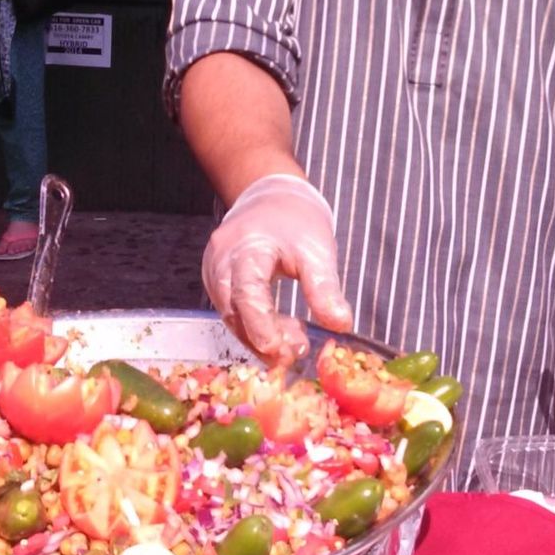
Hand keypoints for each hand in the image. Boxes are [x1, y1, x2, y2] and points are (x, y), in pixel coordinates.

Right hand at [201, 175, 353, 367]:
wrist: (272, 198)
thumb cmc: (296, 222)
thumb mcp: (317, 251)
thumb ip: (325, 288)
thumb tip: (341, 324)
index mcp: (247, 247)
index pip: (248, 291)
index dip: (261, 324)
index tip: (280, 350)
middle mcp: (221, 260)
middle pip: (234, 310)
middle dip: (261, 338)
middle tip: (294, 355)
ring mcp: (214, 271)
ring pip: (231, 316)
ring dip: (258, 337)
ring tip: (293, 346)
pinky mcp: (216, 281)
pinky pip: (231, 312)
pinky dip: (253, 327)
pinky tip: (278, 334)